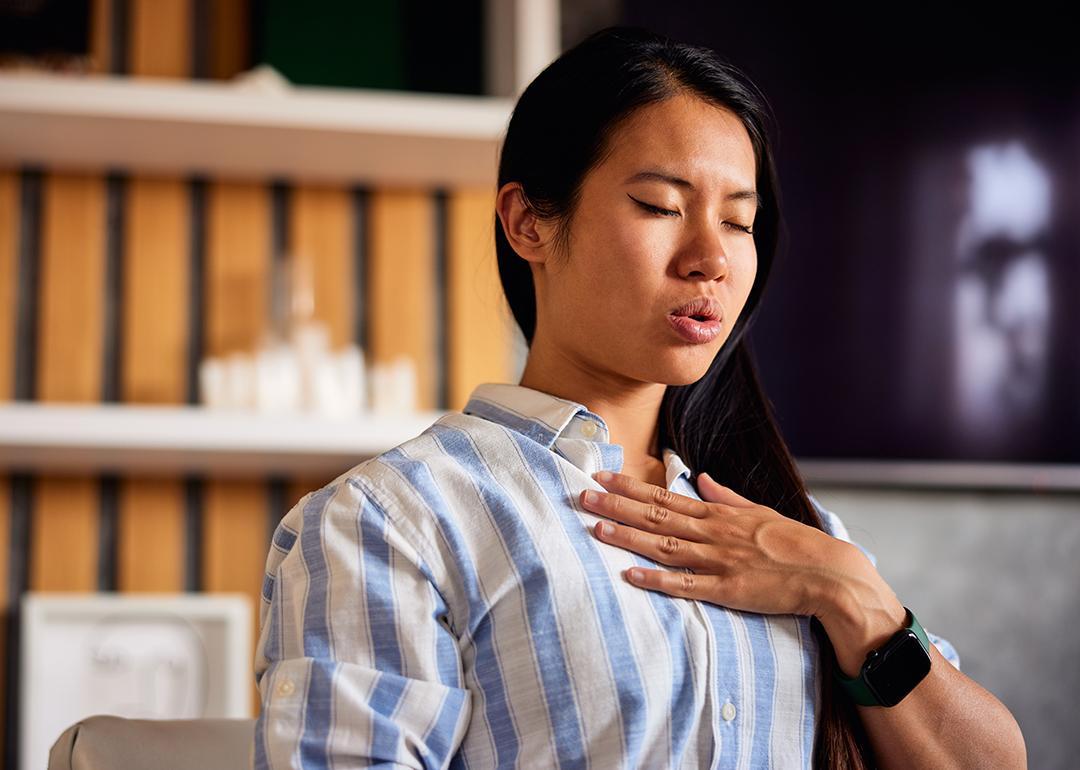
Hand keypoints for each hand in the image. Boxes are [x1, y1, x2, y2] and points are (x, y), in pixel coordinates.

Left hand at [580, 469, 854, 619]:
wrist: (828, 573)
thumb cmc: (795, 542)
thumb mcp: (759, 510)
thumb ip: (727, 496)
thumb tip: (704, 479)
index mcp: (719, 514)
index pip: (665, 497)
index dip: (631, 488)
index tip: (603, 477)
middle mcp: (712, 533)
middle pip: (656, 517)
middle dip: (617, 506)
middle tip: (584, 496)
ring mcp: (718, 561)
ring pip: (663, 546)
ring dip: (628, 537)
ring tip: (595, 529)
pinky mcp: (726, 590)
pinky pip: (685, 586)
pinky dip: (657, 580)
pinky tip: (630, 575)